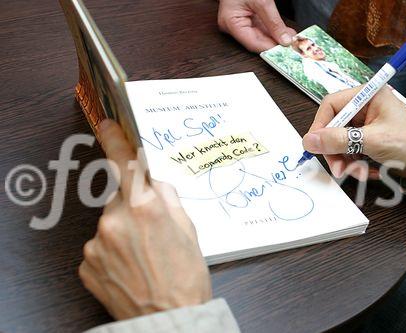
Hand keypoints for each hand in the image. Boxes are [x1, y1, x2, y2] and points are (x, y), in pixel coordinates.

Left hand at [79, 119, 211, 319]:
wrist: (169, 319)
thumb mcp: (189, 230)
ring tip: (143, 257)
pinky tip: (129, 268)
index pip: (124, 162)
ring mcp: (97, 244)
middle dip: (132, 207)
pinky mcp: (87, 264)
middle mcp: (115, 220)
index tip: (106, 125)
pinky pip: (99, 247)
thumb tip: (155, 182)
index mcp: (145, 207)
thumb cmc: (186, 277)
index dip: (114, 140)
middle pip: (119, 199)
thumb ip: (168, 199)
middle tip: (151, 233)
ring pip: (109, 224)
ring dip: (122, 232)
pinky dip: (112, 252)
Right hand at [218, 0, 295, 51]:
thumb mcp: (262, 1)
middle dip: (275, 43)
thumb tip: (284, 39)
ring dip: (276, 37)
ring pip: (260, 35)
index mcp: (230, 22)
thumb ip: (274, 22)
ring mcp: (240, 21)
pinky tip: (284, 32)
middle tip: (291, 45)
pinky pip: (261, 28)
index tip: (284, 51)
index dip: (269, 49)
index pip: (252, 43)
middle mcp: (233, 25)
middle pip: (256, 41)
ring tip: (290, 38)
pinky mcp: (247, 17)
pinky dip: (273, 30)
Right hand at [302, 86, 405, 179]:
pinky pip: (350, 150)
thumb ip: (338, 140)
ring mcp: (366, 123)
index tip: (316, 145)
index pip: (331, 105)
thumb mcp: (372, 141)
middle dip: (334, 149)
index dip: (320, 125)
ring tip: (357, 174)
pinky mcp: (368, 138)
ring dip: (344, 160)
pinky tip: (367, 172)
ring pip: (340, 141)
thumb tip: (309, 141)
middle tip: (338, 169)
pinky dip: (354, 163)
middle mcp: (365, 106)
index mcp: (368, 95)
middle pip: (333, 125)